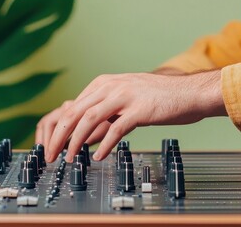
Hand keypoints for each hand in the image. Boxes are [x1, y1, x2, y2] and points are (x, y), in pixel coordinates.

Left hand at [36, 70, 226, 162]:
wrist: (189, 93)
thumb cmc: (158, 98)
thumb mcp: (125, 97)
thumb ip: (105, 107)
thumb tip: (84, 129)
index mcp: (104, 83)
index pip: (73, 106)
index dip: (59, 128)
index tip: (53, 145)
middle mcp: (111, 86)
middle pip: (76, 113)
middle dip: (60, 136)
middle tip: (52, 155)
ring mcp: (125, 96)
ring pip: (90, 119)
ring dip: (76, 141)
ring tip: (71, 158)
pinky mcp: (140, 109)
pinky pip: (116, 129)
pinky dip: (104, 144)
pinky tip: (99, 156)